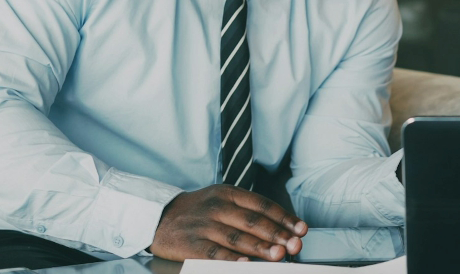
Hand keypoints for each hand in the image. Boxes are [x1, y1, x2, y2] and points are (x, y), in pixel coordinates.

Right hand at [149, 185, 307, 261]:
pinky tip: (245, 266)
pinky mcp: (190, 244)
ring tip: (278, 255)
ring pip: (236, 238)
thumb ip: (248, 211)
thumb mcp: (221, 200)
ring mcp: (203, 226)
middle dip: (277, 234)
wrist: (158, 217)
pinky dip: (230, 260)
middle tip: (294, 245)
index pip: (262, 205)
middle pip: (253, 221)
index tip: (301, 229)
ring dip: (259, 248)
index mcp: (228, 193)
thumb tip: (282, 228)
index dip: (284, 218)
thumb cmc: (197, 211)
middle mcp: (217, 207)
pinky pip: (213, 254)